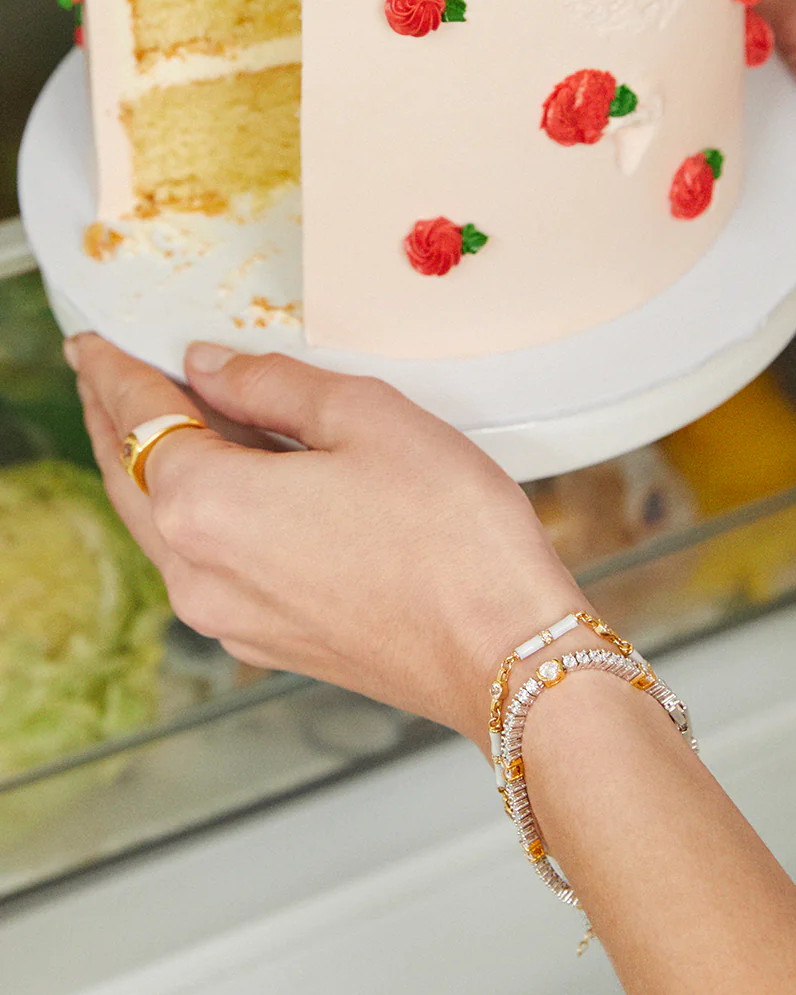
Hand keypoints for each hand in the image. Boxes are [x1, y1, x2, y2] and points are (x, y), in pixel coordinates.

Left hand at [66, 336, 586, 746]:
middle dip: (114, 418)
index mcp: (207, 505)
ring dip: (151, 470)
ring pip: (163, 526)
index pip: (136, 417)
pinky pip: (205, 564)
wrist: (502, 651)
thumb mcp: (367, 418)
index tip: (94, 344)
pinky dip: (196, 515)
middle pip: (129, 477)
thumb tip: (212, 369)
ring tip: (162, 422)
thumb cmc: (451, 535)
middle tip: (104, 374)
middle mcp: (198, 571)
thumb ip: (273, 385)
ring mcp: (229, 616)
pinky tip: (229, 488)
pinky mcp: (266, 640)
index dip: (112, 370)